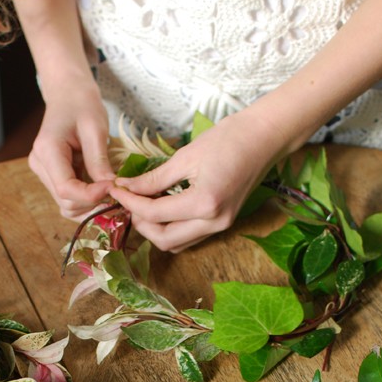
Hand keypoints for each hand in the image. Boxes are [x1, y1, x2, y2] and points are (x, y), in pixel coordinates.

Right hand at [29, 82, 114, 219]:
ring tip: (112, 193)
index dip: (91, 196)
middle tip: (117, 194)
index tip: (113, 188)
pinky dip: (87, 201)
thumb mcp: (95, 129)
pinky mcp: (52, 175)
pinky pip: (69, 198)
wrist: (68, 93)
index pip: (66, 189)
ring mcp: (44, 172)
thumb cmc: (81, 104)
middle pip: (66, 202)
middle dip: (93, 204)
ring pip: (67, 205)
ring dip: (90, 206)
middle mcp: (40, 165)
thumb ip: (99, 160)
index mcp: (47, 151)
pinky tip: (103, 191)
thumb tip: (111, 188)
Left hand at [109, 108, 285, 251]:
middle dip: (141, 224)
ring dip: (156, 230)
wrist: (265, 137)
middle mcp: (214, 222)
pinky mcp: (224, 223)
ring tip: (143, 206)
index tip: (116, 189)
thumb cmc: (229, 138)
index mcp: (204, 203)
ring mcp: (221, 226)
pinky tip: (163, 209)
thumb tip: (127, 188)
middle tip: (129, 202)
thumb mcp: (185, 156)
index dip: (130, 202)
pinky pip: (190, 237)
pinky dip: (172, 228)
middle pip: (164, 240)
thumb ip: (154, 178)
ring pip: (177, 244)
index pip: (155, 214)